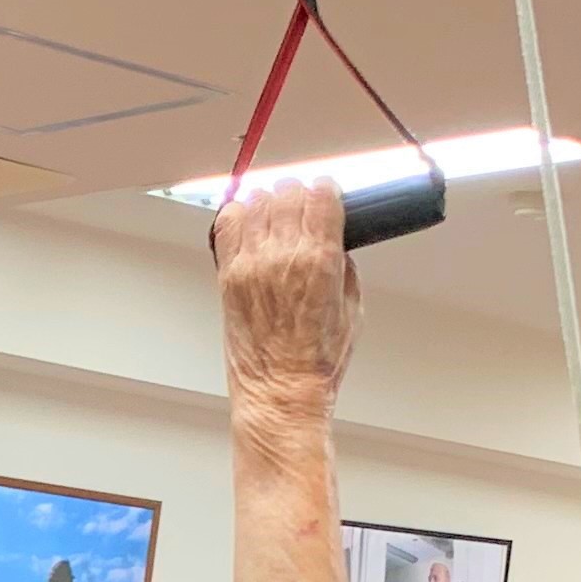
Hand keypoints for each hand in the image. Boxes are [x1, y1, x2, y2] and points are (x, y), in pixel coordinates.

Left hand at [213, 179, 363, 408]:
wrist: (280, 390)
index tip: (326, 199)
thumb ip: (343, 264)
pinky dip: (239, 217)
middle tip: (302, 212)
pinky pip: (227, 223)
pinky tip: (250, 229)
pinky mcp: (228, 275)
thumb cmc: (316, 360)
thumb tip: (334, 241)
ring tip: (276, 221)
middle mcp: (283, 255)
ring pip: (257, 201)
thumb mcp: (353, 306)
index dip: (326, 193)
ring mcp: (251, 263)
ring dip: (269, 205)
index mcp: (320, 260)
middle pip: (288, 191)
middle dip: (299, 197)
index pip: (321, 194)